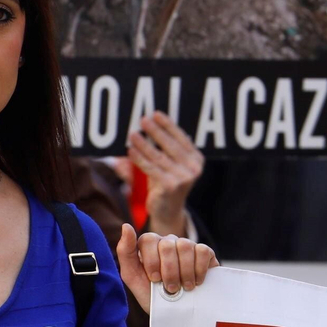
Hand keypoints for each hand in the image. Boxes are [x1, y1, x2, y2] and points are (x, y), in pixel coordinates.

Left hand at [117, 226, 217, 314]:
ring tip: (185, 287)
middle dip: (169, 271)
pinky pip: (202, 251)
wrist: (177, 312)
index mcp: (149, 244)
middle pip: (167, 245)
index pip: (148, 240)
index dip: (151, 261)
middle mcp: (167, 241)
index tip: (154, 279)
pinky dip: (199, 270)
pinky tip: (197, 281)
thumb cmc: (151, 294)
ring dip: (185, 272)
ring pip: (185, 246)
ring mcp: (186, 245)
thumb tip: (126, 226)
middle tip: (170, 288)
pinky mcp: (204, 252)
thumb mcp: (132, 277)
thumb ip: (125, 252)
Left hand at [127, 112, 203, 237]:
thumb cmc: (165, 184)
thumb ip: (161, 149)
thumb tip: (145, 129)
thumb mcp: (167, 165)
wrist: (168, 212)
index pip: (182, 138)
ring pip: (159, 156)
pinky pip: (151, 168)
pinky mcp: (170, 186)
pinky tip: (130, 151)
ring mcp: (183, 178)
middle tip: (143, 119)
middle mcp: (193, 168)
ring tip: (132, 134)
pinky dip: (139, 159)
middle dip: (156, 131)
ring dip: (144, 144)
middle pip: (171, 145)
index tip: (156, 114)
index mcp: (196, 159)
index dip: (168, 125)